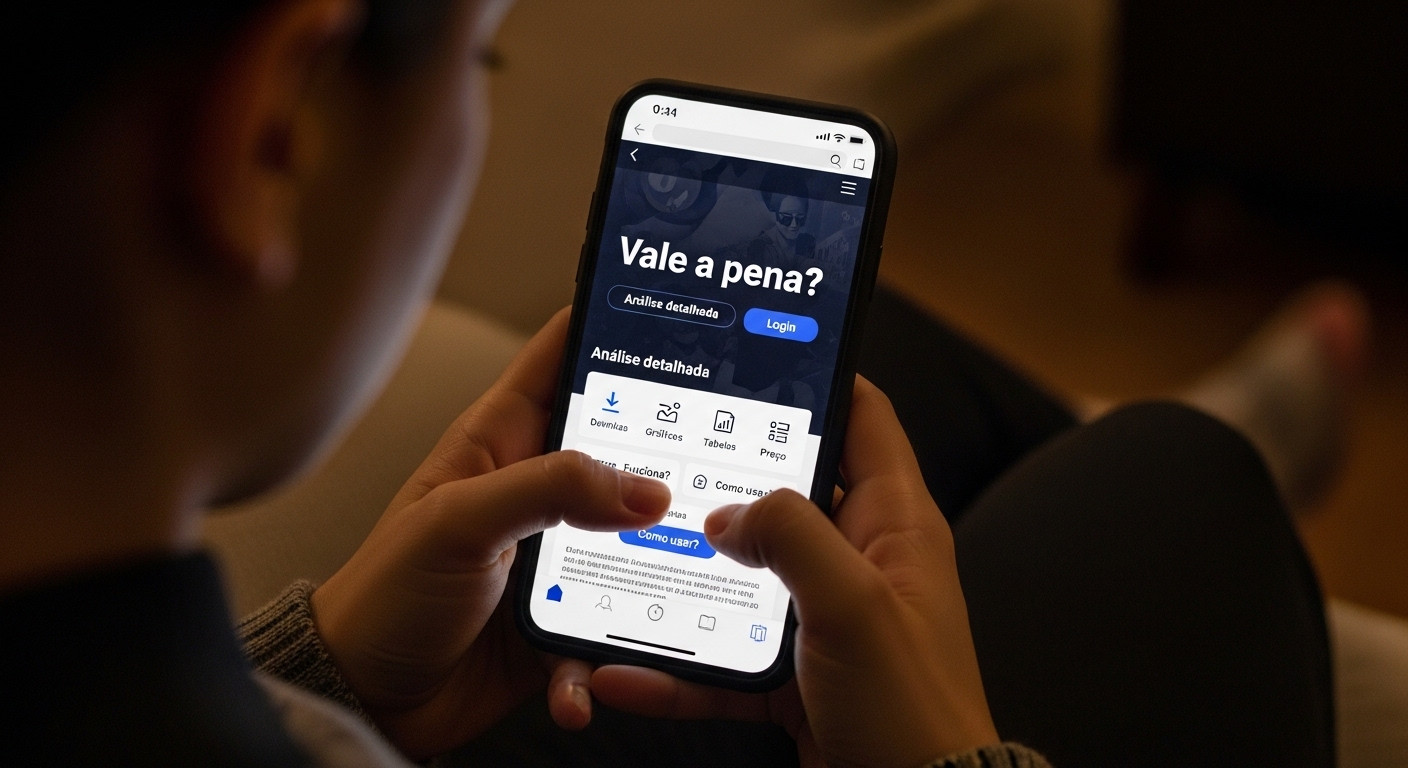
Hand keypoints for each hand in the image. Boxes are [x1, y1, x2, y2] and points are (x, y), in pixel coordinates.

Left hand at [309, 309, 667, 758]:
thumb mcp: (459, 520)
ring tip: (676, 586)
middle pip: (627, 448)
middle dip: (673, 455)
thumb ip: (550, 488)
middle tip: (723, 464)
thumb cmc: (386, 594)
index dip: (616, 327)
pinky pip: (619, 624)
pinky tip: (585, 682)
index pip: (566, 355)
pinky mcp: (571, 614)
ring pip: (639, 540)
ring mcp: (561, 552)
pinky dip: (613, 654)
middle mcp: (540, 488)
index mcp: (504, 438)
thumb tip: (646, 488)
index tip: (680, 316)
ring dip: (658, 568)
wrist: (367, 698)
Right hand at [591, 377, 999, 767]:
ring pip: (744, 580)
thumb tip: (726, 514)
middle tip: (661, 459)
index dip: (816, 380)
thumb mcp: (852, 602)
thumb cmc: (911, 708)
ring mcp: (825, 619)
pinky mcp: (797, 677)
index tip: (754, 359)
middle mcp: (860, 562)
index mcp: (894, 524)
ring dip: (688, 579)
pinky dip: (680, 669)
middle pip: (786, 496)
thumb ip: (790, 534)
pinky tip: (628, 672)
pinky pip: (726, 661)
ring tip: (628, 560)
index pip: (862, 419)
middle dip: (723, 482)